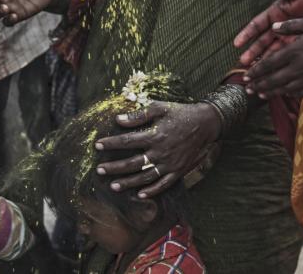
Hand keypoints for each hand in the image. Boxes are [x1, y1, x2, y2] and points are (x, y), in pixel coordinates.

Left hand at [93, 102, 220, 197]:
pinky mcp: (178, 171)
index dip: (111, 143)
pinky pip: (164, 184)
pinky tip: (140, 195)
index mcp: (155, 135)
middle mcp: (161, 152)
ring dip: (129, 183)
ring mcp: (170, 164)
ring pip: (146, 177)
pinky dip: (152, 191)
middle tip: (99, 170)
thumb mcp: (160, 108)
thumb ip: (139, 115)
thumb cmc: (180, 113)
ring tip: (114, 186)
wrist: (205, 124)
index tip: (97, 144)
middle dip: (114, 168)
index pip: (127, 141)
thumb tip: (118, 119)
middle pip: (133, 163)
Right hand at [233, 0, 302, 65]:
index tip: (237, 43)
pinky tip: (273, 72)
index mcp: (273, 15)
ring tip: (254, 71)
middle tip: (243, 62)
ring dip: (263, 60)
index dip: (246, 34)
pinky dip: (278, 64)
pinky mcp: (296, 45)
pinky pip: (285, 55)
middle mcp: (277, 28)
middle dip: (252, 52)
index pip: (256, 26)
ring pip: (271, 51)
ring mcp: (286, 37)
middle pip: (261, 42)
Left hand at [244, 18, 302, 98]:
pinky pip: (298, 93)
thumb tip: (273, 26)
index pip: (268, 64)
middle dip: (257, 85)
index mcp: (293, 52)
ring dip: (268, 92)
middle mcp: (297, 68)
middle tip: (246, 89)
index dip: (255, 71)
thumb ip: (290, 25)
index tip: (245, 75)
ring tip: (258, 95)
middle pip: (272, 80)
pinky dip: (287, 94)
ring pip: (283, 89)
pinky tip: (282, 94)